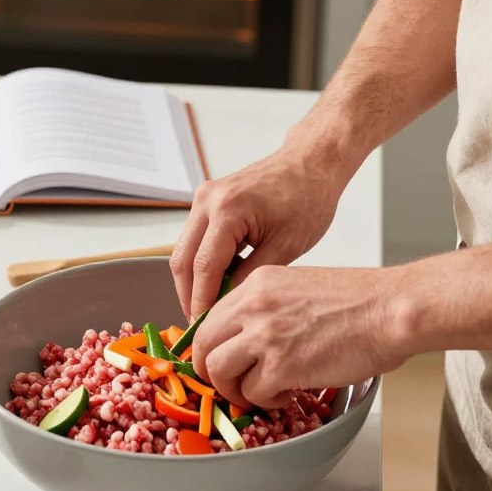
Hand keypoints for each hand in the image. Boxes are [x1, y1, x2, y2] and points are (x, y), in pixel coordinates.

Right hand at [171, 145, 346, 320]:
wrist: (310, 162)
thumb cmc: (308, 198)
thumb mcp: (286, 246)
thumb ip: (252, 277)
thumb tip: (226, 306)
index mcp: (227, 209)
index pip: (204, 267)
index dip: (200, 302)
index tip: (203, 329)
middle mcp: (207, 200)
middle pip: (182, 259)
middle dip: (188, 295)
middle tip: (200, 324)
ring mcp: (204, 197)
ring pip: (184, 250)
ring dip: (194, 280)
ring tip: (211, 307)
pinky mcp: (208, 200)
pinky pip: (196, 238)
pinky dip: (203, 262)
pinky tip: (221, 280)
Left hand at [192, 265, 407, 407]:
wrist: (390, 309)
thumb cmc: (359, 301)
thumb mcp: (298, 286)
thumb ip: (268, 306)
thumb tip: (250, 336)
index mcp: (256, 285)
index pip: (210, 317)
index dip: (211, 344)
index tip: (219, 359)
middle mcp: (253, 306)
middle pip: (202, 344)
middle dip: (210, 370)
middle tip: (228, 384)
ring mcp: (264, 336)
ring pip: (217, 370)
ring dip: (234, 390)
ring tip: (258, 392)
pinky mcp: (282, 366)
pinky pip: (252, 393)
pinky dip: (265, 402)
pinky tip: (285, 396)